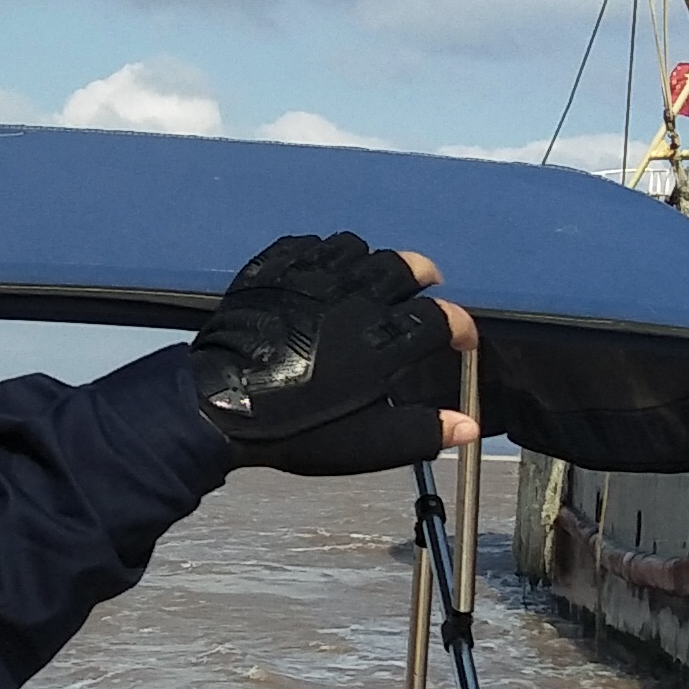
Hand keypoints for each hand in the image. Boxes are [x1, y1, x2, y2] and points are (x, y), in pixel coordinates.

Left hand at [189, 232, 480, 473]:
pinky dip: (325, 254)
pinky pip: (309, 244)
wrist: (222, 406)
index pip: (441, 317)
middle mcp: (356, 298)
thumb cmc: (299, 429)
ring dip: (372, 260)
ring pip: (358, 247)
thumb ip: (422, 432)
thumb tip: (466, 425)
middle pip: (406, 266)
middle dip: (424, 276)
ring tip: (372, 277)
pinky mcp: (276, 269)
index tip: (461, 338)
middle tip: (425, 288)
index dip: (460, 326)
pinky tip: (323, 273)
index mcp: (384, 339)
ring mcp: (314, 278)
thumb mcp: (369, 443)